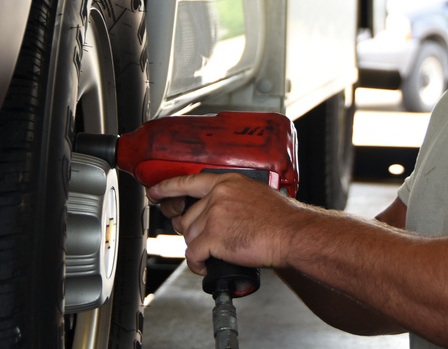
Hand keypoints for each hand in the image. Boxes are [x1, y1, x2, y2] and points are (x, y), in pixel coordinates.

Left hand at [147, 173, 299, 274]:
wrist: (292, 233)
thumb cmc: (281, 219)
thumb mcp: (255, 195)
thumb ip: (233, 198)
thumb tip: (220, 212)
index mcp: (227, 182)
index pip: (189, 181)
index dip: (168, 188)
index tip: (155, 193)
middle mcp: (218, 195)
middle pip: (188, 217)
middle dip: (194, 232)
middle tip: (206, 241)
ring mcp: (214, 215)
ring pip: (189, 236)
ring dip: (198, 249)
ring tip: (213, 256)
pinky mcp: (213, 237)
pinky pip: (194, 254)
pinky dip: (198, 264)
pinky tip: (207, 266)